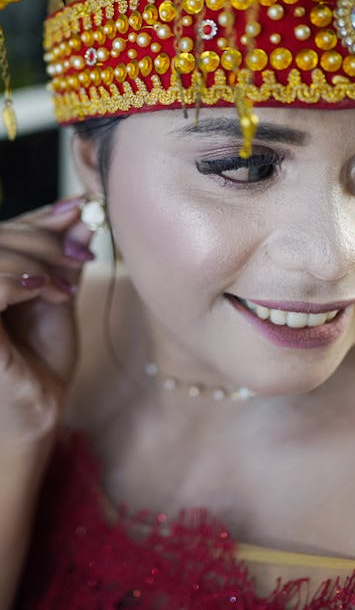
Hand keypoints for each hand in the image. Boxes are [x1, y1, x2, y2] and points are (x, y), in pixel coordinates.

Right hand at [0, 196, 93, 444]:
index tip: (80, 206)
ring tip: (66, 287)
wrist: (36, 412)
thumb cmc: (41, 360)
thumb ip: (63, 259)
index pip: (5, 231)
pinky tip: (47, 291)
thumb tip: (82, 215)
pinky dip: (18, 279)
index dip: (40, 215)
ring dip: (36, 261)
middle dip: (45, 238)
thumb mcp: (57, 298)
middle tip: (82, 254)